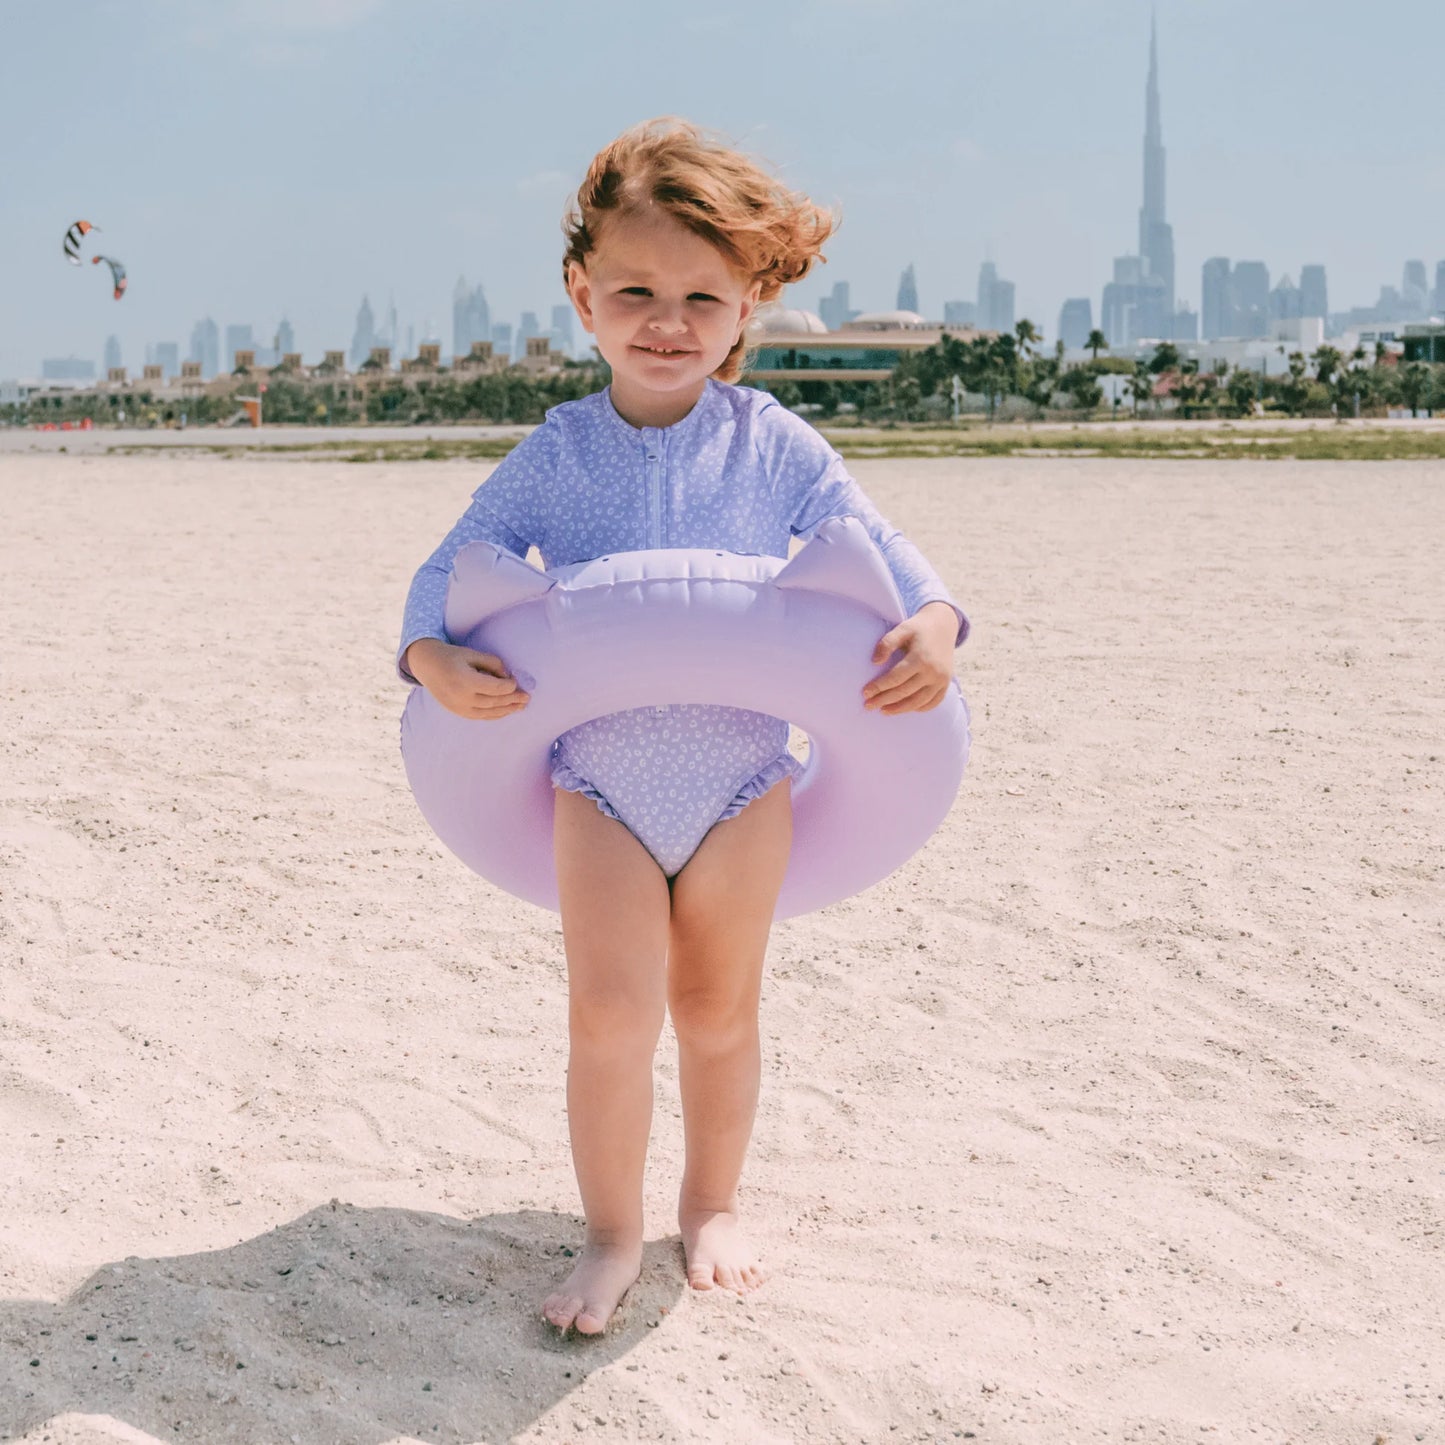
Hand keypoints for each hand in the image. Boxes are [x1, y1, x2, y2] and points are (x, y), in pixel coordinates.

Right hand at [404, 638, 529, 720]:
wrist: (427, 666)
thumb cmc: (452, 656)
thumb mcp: (472, 654)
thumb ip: (492, 663)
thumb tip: (508, 677)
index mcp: (464, 680)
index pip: (494, 688)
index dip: (508, 686)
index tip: (516, 682)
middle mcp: (461, 697)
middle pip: (493, 702)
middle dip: (512, 700)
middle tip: (527, 697)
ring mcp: (458, 707)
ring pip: (488, 712)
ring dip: (507, 710)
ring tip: (521, 706)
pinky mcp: (458, 712)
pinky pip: (480, 717)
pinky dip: (495, 715)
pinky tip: (506, 711)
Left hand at [862, 602, 957, 714]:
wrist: (943, 625)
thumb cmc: (918, 628)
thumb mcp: (902, 629)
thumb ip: (887, 643)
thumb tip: (874, 662)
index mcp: (921, 658)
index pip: (895, 678)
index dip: (879, 687)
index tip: (865, 692)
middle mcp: (933, 672)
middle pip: (905, 692)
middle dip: (884, 700)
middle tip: (868, 705)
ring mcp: (941, 680)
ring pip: (918, 701)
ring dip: (899, 709)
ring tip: (883, 711)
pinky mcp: (946, 684)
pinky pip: (933, 702)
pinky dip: (919, 708)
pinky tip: (905, 708)